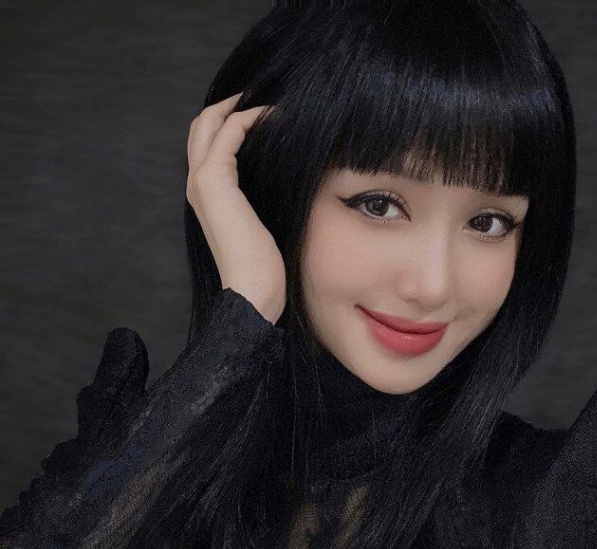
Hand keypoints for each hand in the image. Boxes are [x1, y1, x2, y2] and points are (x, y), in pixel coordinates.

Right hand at [186, 94, 286, 324]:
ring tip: (273, 100)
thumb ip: (262, 201)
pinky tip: (278, 116)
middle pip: (202, 124)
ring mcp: (201, 181)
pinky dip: (253, 117)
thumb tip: (286, 181)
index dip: (230, 121)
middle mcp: (197, 184)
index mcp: (206, 196)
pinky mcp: (214, 181)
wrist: (252, 292)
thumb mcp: (263, 226)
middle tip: (264, 95)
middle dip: (230, 104)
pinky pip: (231, 131)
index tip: (263, 112)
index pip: (208, 143)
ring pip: (211, 121)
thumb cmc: (263, 270)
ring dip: (243, 104)